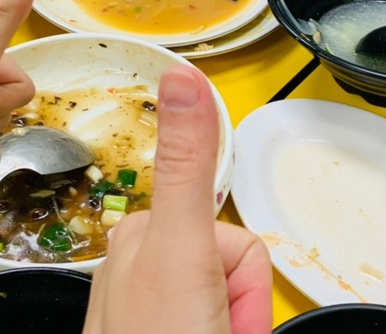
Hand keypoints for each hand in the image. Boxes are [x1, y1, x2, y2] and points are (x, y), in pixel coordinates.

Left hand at [83, 65, 272, 333]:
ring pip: (226, 306)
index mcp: (146, 236)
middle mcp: (142, 267)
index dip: (243, 280)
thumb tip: (182, 77)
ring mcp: (148, 310)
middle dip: (239, 309)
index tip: (218, 302)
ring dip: (230, 327)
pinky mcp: (158, 333)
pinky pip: (212, 322)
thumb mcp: (186, 252)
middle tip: (212, 331)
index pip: (235, 239)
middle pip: (234, 271)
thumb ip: (188, 163)